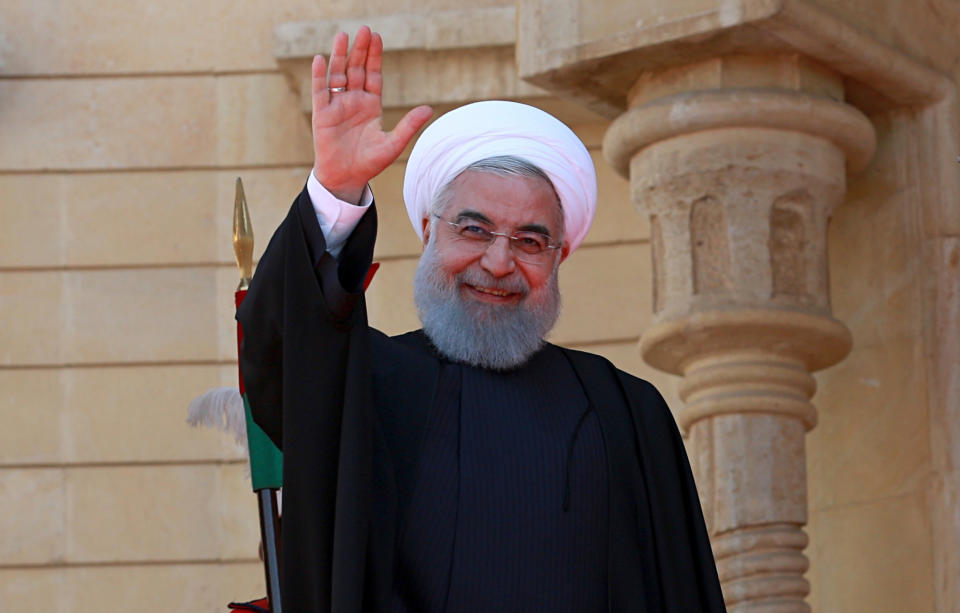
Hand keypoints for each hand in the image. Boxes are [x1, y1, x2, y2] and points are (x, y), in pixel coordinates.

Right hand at [311, 27, 432, 203]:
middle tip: (364, 29)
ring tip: (343, 36)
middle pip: (356, 69)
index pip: (373, 75)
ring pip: (338, 75)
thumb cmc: (369, 163)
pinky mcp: (321, 114)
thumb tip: (429, 108)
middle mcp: (353, 101)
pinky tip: (320, 60)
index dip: (375, 57)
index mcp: (371, 105)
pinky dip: (319, 75)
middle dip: (360, 50)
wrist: (347, 178)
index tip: (377, 38)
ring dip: (340, 56)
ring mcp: (336, 106)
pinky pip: (319, 91)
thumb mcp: (393, 144)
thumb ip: (408, 125)